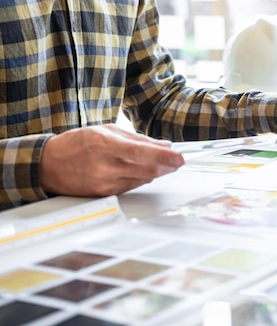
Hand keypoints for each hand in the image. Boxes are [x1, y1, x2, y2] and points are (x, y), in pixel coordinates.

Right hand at [40, 124, 184, 196]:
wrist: (48, 165)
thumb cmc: (76, 144)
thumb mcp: (106, 131)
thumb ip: (137, 138)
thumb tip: (164, 145)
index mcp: (106, 146)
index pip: (143, 153)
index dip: (165, 158)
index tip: (180, 158)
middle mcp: (106, 166)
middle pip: (147, 170)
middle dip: (166, 166)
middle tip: (177, 162)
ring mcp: (105, 183)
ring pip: (142, 179)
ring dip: (155, 172)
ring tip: (159, 164)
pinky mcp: (104, 194)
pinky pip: (131, 187)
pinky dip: (140, 178)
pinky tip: (141, 172)